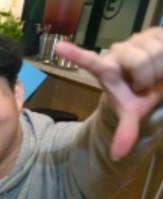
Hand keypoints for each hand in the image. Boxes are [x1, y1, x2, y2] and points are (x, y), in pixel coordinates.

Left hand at [55, 29, 162, 158]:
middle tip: (146, 83)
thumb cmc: (139, 94)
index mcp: (107, 70)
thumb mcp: (132, 113)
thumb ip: (124, 131)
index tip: (58, 48)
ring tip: (155, 73)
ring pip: (154, 53)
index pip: (90, 62)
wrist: (157, 78)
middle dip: (147, 77)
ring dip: (161, 68)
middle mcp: (118, 51)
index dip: (76, 55)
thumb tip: (117, 155)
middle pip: (139, 62)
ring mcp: (136, 39)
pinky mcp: (155, 31)